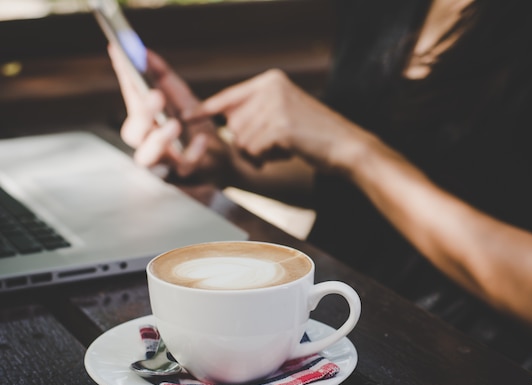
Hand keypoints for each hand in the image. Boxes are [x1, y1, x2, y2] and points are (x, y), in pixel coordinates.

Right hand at [108, 45, 228, 179]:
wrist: (222, 155)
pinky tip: (201, 139)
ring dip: (158, 139)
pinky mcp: (184, 173)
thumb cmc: (195, 125)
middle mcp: (148, 142)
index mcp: (145, 121)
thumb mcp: (182, 97)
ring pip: (146, 157)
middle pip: (132, 133)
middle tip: (156, 96)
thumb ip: (163, 77)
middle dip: (142, 114)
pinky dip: (192, 153)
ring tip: (174, 124)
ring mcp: (164, 161)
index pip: (130, 100)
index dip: (125, 79)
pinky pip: (184, 167)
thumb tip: (146, 53)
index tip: (123, 55)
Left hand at [184, 69, 374, 173]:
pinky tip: (288, 152)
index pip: (229, 96)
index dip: (206, 109)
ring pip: (242, 139)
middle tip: (276, 145)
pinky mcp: (280, 126)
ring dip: (259, 152)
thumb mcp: (284, 111)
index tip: (185, 118)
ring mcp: (276, 105)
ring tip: (285, 147)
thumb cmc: (313, 134)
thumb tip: (222, 119)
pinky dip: (268, 158)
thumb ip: (256, 110)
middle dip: (249, 142)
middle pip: (234, 123)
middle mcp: (271, 87)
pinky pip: (255, 149)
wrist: (346, 146)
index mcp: (271, 80)